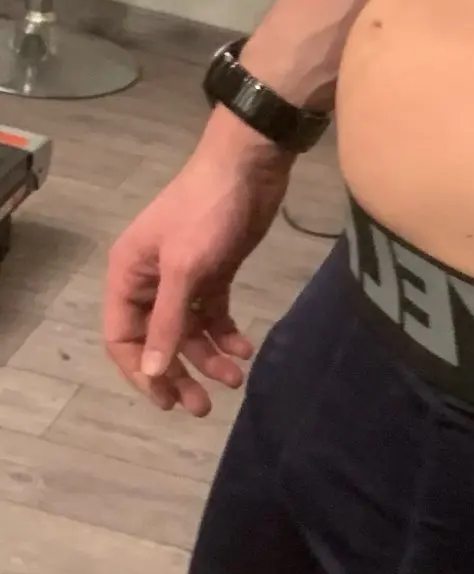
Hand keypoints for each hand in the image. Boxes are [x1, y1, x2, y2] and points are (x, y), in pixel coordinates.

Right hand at [104, 129, 290, 415]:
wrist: (250, 166)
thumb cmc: (208, 212)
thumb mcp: (186, 269)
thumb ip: (169, 322)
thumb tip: (151, 371)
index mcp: (128, 276)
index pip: (123, 338)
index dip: (142, 372)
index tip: (168, 400)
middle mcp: (150, 280)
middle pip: (157, 341)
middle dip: (179, 373)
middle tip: (203, 407)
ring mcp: (183, 278)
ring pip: (189, 332)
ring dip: (209, 357)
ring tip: (236, 377)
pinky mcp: (215, 273)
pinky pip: (214, 315)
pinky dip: (227, 334)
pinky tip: (244, 349)